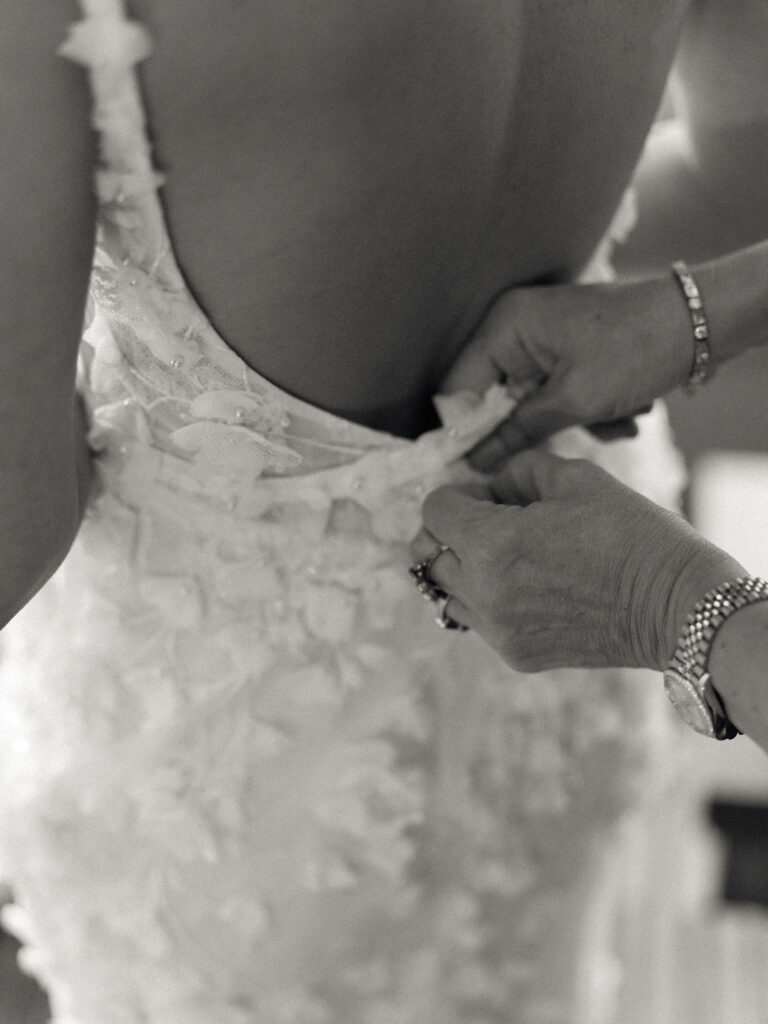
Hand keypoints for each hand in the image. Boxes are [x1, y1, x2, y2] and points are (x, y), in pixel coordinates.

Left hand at [411, 450, 741, 671]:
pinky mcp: (516, 655)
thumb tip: (489, 484)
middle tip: (493, 521)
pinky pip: (478, 620)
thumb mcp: (576, 477)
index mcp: (493, 543)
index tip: (488, 495)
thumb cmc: (631, 533)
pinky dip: (486, 599)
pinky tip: (527, 586)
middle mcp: (485, 592)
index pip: (434, 511)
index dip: (458, 494)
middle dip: (452, 531)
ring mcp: (499, 630)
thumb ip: (517, 470)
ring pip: (446, 593)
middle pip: (429, 555)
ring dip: (462, 568)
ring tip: (508, 556)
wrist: (676, 605)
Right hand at [441, 276, 693, 470]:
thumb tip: (476, 463)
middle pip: (496, 401)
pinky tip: (626, 408)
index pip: (458, 390)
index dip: (465, 433)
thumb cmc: (636, 349)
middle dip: (538, 427)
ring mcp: (543, 340)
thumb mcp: (574, 399)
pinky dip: (590, 411)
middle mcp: (516, 328)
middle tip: (571, 434)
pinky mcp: (568, 353)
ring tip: (616, 415)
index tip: (477, 470)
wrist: (701, 323)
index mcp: (505, 326)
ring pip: (533, 406)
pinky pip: (559, 396)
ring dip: (573, 422)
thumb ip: (517, 432)